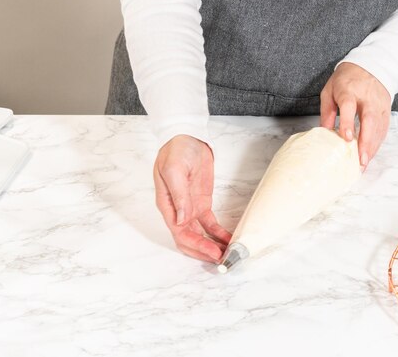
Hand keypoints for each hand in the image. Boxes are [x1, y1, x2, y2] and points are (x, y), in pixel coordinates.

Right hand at [153, 135, 231, 262]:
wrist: (187, 137)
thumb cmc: (177, 150)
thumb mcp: (175, 169)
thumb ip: (178, 195)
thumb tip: (182, 219)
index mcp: (167, 205)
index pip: (180, 233)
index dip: (197, 246)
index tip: (213, 253)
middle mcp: (177, 211)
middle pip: (189, 240)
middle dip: (204, 252)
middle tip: (223, 259)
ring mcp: (189, 209)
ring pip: (199, 235)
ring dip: (211, 246)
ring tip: (227, 254)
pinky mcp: (201, 204)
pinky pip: (209, 225)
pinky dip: (218, 234)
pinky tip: (229, 240)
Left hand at [320, 62, 391, 169]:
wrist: (369, 66)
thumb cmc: (346, 80)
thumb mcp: (329, 91)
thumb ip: (327, 112)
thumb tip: (324, 133)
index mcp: (349, 91)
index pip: (349, 107)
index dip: (348, 123)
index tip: (347, 138)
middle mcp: (367, 98)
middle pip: (369, 120)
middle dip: (366, 142)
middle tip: (361, 160)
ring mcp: (379, 104)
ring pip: (379, 127)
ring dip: (373, 146)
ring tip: (364, 163)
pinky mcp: (386, 110)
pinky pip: (384, 129)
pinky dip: (378, 143)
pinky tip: (371, 154)